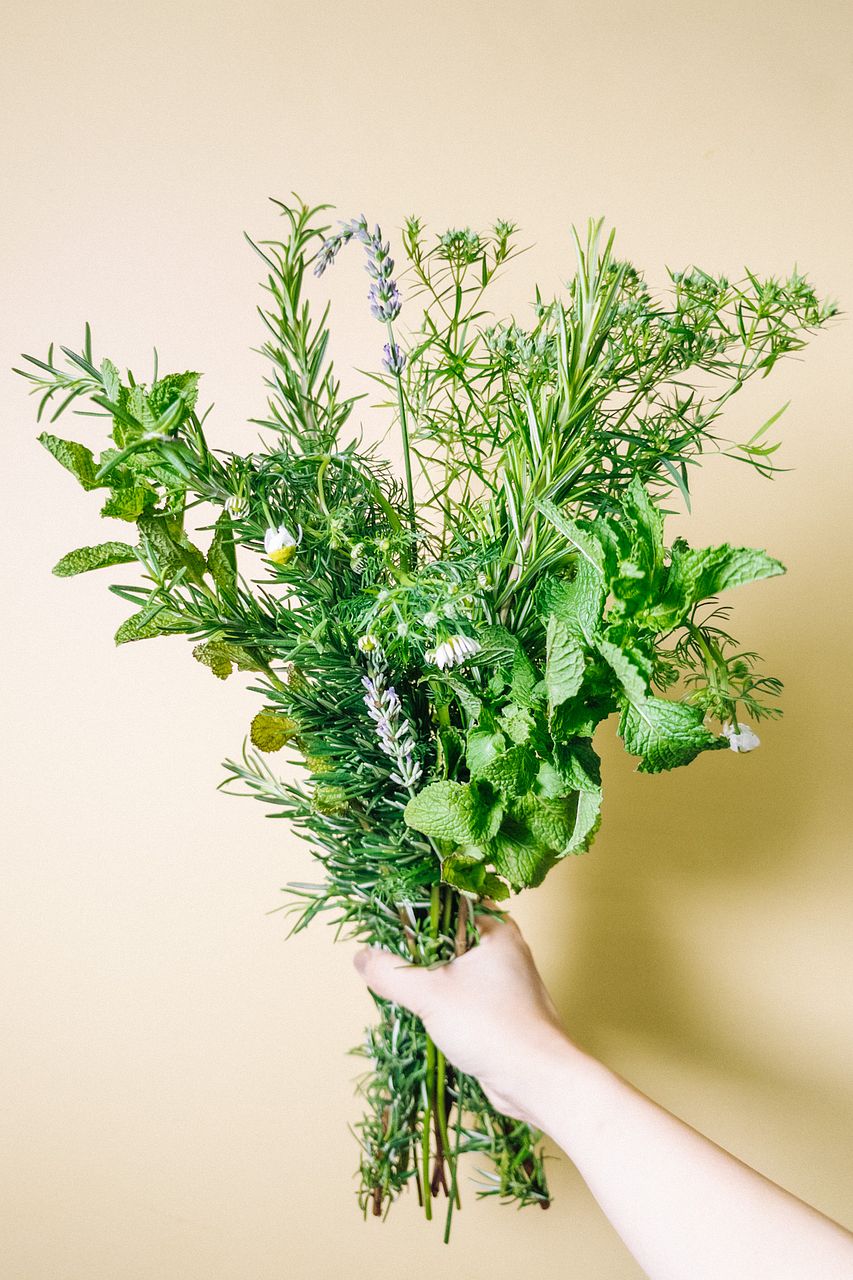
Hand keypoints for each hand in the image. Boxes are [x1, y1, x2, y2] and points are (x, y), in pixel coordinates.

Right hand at [353, 911, 572, 1122]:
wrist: (536, 1080)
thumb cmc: (491, 1026)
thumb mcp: (430, 994)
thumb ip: (391, 972)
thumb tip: (361, 957)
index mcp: (495, 927)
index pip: (448, 898)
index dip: (414, 905)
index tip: (383, 916)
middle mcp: (503, 946)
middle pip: (448, 931)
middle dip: (415, 944)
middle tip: (385, 952)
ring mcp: (504, 978)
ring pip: (454, 963)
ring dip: (427, 974)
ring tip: (397, 982)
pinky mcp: (500, 1006)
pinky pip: (462, 989)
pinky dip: (441, 996)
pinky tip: (420, 1008)